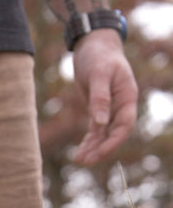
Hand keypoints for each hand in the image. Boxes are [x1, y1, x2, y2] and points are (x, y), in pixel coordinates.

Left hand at [72, 28, 137, 164]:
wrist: (93, 46)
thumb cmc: (98, 57)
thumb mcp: (99, 75)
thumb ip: (100, 99)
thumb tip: (101, 124)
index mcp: (127, 97)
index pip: (124, 125)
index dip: (113, 141)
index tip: (99, 153)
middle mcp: (122, 105)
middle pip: (115, 134)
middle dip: (101, 149)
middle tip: (84, 161)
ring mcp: (111, 108)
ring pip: (104, 134)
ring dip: (93, 148)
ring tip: (79, 160)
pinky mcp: (99, 109)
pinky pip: (96, 130)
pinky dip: (89, 141)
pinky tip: (80, 152)